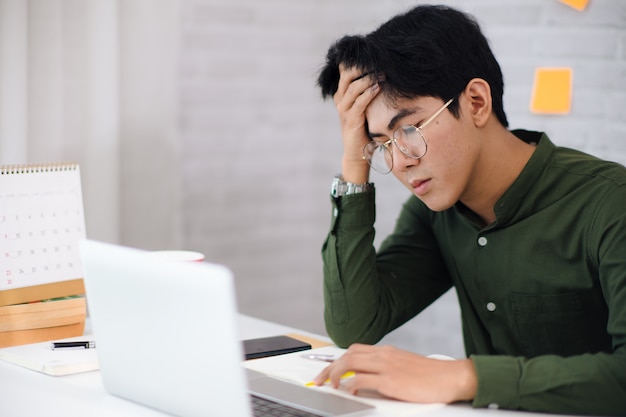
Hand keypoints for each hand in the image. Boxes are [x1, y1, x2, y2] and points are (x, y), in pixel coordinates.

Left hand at [312, 344, 476, 403]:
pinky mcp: (390, 380)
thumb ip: (386, 367)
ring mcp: (386, 366)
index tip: (328, 369)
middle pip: (348, 355)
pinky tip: (348, 390)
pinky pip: (361, 379)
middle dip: (329, 366)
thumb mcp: (404, 365)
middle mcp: (384, 355)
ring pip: (350, 363)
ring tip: (330, 384)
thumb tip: (368, 377)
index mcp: (387, 351)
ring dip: (335, 374)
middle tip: (320, 379)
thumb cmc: (431, 375)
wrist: (450, 377)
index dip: (338, 359)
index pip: (355, 350)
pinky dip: (349, 384)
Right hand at [334, 65, 380, 183]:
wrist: (357, 152)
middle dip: (363, 66)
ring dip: (368, 78)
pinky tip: (378, 86)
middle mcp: (340, 99)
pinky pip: (358, 103)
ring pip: (353, 87)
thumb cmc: (365, 127)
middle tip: (380, 60)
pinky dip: (368, 93)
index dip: (358, 60)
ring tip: (383, 73)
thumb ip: (369, 91)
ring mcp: (343, 110)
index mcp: (343, 93)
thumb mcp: (366, 105)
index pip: (346, 69)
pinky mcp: (350, 120)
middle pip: (347, 74)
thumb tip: (385, 72)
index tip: (375, 54)